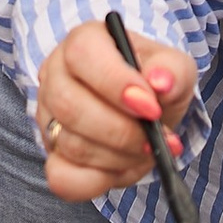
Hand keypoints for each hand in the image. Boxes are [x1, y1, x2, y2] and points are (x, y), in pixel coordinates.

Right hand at [31, 24, 196, 205]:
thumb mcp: (173, 68)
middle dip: (120, 132)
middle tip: (153, 140)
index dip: (115, 83)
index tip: (151, 108)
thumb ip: (172, 71)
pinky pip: (61, 178)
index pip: (82, 54)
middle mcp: (56, 75)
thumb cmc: (154, 81)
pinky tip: (122, 167)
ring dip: (118, 156)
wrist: (147, 106)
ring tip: (146, 150)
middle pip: (70, 105)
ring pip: (70, 144)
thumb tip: (161, 83)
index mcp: (82, 42)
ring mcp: (48, 116)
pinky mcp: (51, 153)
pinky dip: (97, 181)